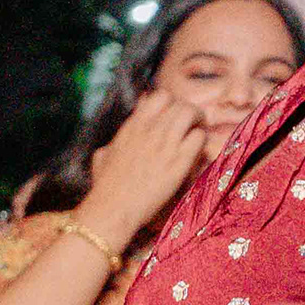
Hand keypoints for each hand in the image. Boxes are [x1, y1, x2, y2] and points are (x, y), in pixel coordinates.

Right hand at [74, 87, 217, 250]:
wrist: (114, 208)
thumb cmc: (106, 187)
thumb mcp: (103, 156)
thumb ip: (114, 143)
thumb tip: (114, 142)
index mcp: (133, 125)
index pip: (160, 96)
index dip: (172, 103)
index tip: (174, 116)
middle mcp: (150, 129)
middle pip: (180, 104)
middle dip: (190, 112)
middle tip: (193, 125)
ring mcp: (165, 144)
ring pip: (191, 114)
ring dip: (199, 122)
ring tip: (198, 134)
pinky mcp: (178, 162)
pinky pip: (199, 138)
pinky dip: (202, 140)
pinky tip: (198, 152)